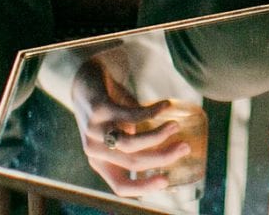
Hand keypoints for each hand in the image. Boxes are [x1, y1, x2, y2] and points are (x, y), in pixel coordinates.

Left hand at [72, 57, 193, 196]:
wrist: (84, 82)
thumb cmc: (109, 111)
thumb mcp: (120, 134)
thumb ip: (138, 145)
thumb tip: (173, 151)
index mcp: (101, 162)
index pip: (121, 186)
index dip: (144, 187)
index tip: (167, 179)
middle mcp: (94, 150)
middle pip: (133, 162)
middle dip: (163, 156)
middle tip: (184, 147)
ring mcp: (94, 131)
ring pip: (130, 144)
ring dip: (158, 136)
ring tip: (175, 126)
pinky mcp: (98, 110)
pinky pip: (131, 115)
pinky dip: (152, 111)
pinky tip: (166, 105)